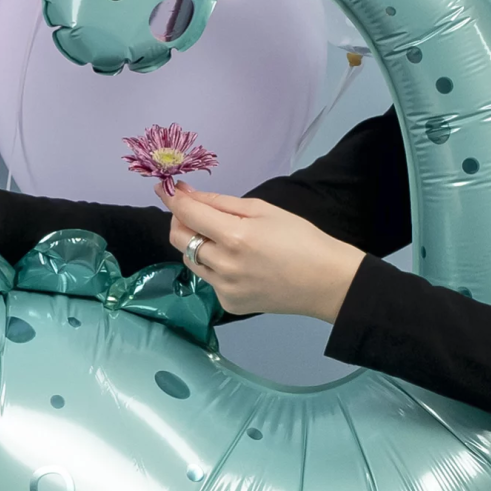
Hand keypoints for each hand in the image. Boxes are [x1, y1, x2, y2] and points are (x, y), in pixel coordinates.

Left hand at [156, 182, 364, 321]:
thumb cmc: (299, 237)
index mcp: (234, 236)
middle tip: (193, 210)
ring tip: (219, 236)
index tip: (164, 187)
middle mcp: (223, 265)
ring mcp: (224, 288)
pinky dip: (213, 265)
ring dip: (195, 242)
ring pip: (190, 259)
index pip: (187, 214)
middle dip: (179, 219)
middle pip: (178, 238)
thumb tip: (187, 194)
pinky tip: (237, 262)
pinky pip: (207, 278)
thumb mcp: (262, 209)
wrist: (327, 282)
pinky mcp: (228, 304)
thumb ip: (220, 202)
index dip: (172, 198)